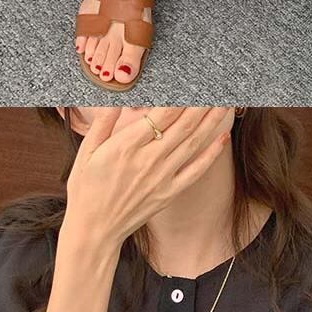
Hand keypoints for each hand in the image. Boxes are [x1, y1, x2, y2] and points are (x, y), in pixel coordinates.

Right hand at [58, 104, 232, 264]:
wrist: (94, 229)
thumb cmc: (86, 190)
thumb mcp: (86, 152)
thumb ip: (102, 123)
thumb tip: (116, 98)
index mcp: (125, 146)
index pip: (161, 115)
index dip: (180, 97)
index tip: (191, 83)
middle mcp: (148, 159)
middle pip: (182, 125)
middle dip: (202, 104)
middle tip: (216, 87)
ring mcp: (162, 177)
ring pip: (193, 143)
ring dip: (211, 122)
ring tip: (225, 103)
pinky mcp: (169, 192)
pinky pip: (196, 171)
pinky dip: (211, 154)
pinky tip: (223, 138)